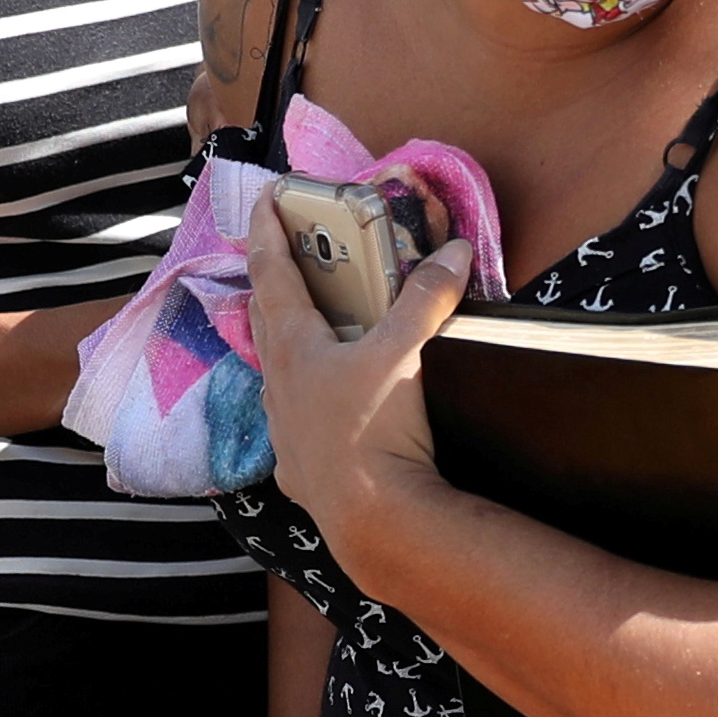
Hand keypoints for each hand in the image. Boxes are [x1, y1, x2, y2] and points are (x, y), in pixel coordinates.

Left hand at [242, 231, 469, 557]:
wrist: (372, 518)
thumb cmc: (375, 430)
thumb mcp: (404, 354)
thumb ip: (427, 300)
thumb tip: (453, 252)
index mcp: (294, 344)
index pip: (271, 270)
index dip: (268, 229)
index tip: (266, 197)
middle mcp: (277, 381)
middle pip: (264, 317)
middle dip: (271, 282)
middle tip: (284, 259)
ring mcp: (282, 427)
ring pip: (273, 372)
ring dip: (284, 345)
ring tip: (303, 334)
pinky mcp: (297, 468)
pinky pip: (292, 424)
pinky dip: (303, 405)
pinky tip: (322, 414)